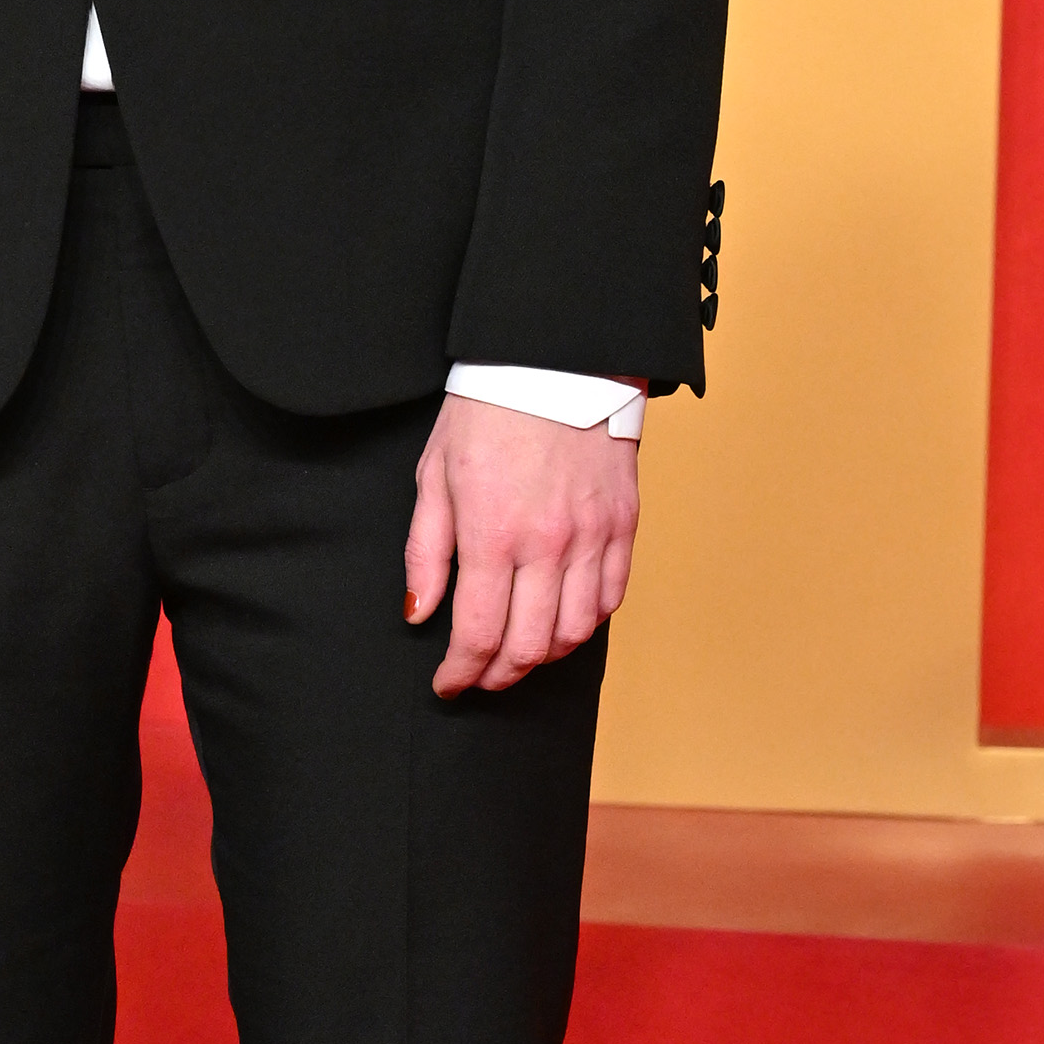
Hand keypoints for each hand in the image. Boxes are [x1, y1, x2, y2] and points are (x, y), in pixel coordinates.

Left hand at [404, 395, 638, 698]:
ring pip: (575, 632)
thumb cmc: (485, 410)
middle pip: (530, 646)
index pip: (479, 634)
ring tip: (518, 653)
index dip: (460, 672)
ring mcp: (593, 536)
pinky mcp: (624, 524)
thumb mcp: (434, 475)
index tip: (447, 684)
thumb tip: (419, 614)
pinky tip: (560, 621)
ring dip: (543, 657)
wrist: (555, 359)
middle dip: (500, 676)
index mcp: (492, 533)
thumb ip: (425, 552)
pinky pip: (611, 597)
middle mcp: (548, 544)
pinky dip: (585, 623)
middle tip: (480, 677)